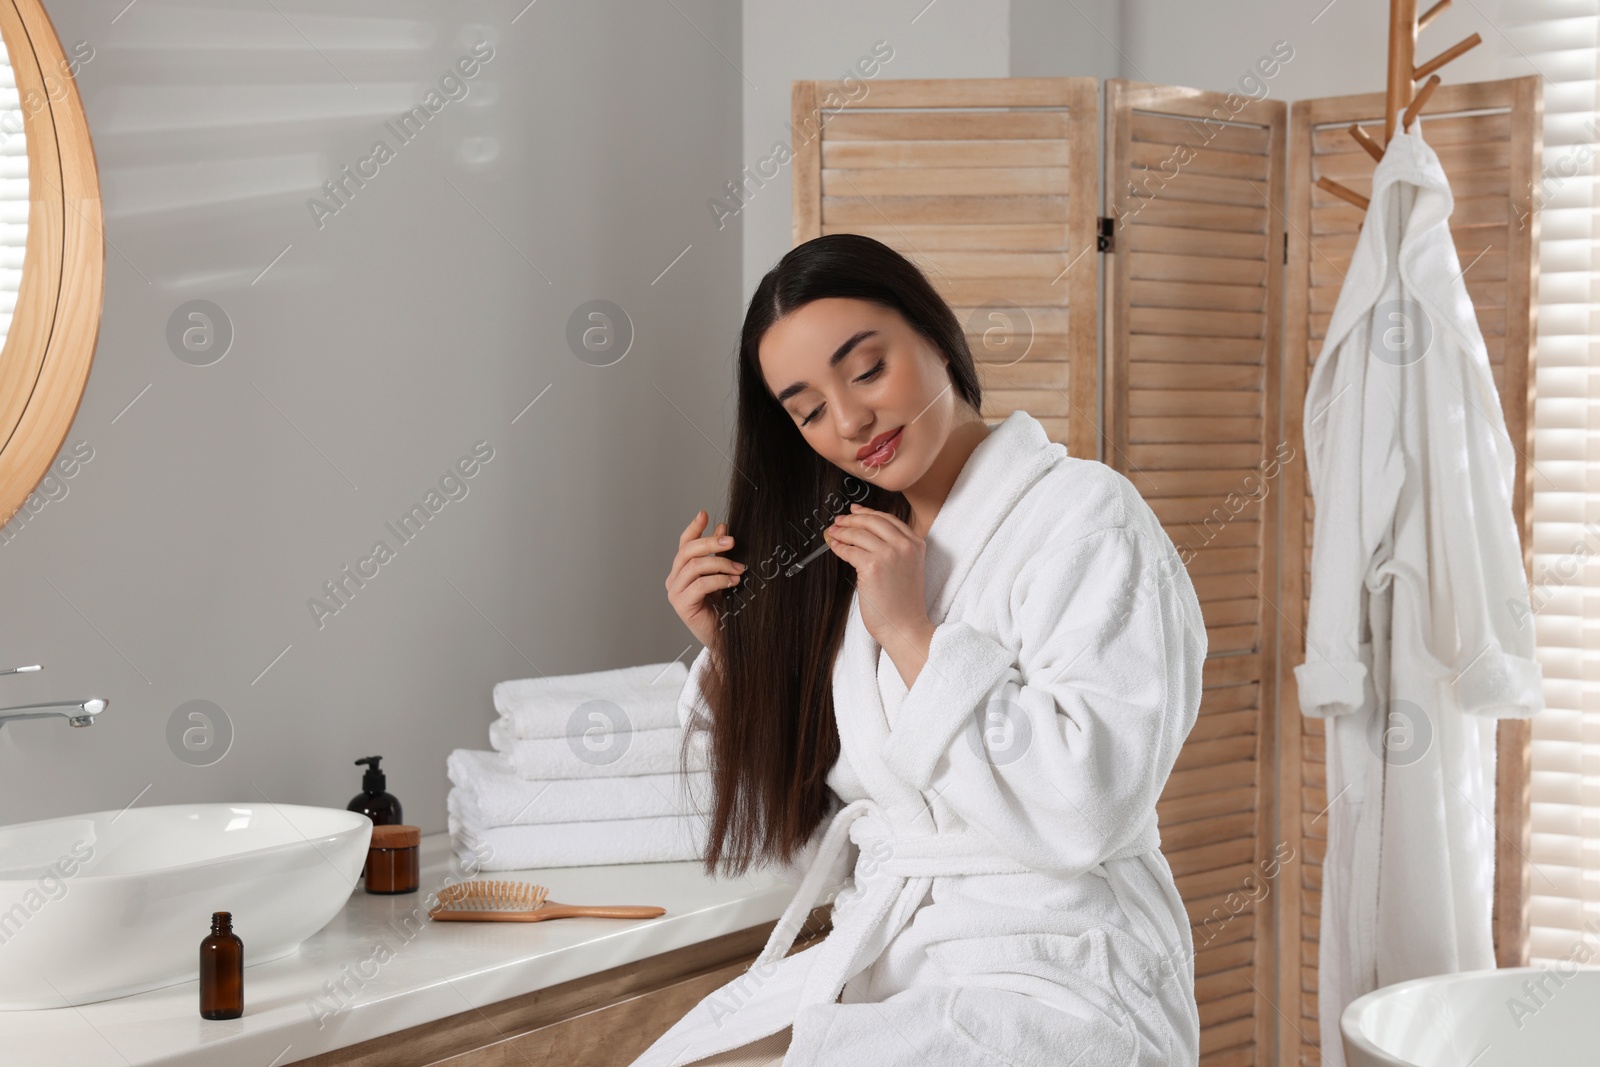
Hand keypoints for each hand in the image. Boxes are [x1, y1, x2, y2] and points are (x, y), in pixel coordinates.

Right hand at [666, 510, 744, 651]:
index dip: (694, 527)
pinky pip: (699, 584)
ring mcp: (675, 592)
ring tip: (739, 569)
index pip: (684, 543)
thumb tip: (723, 528)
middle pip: (687, 551)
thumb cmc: (723, 607)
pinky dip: (719, 580)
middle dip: (711, 543)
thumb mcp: (723, 575)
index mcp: (682, 570)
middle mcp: (674, 579)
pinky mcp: (681, 605)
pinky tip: (733, 582)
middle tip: (732, 541)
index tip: (705, 514)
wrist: (724, 637)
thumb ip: (720, 553)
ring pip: (694, 566)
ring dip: (720, 564)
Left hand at [825, 503, 933, 661]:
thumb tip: (865, 530)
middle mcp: (905, 545)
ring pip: (859, 533)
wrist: (905, 626)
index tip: (855, 510)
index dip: (868, 512)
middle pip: (872, 520)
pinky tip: (834, 546)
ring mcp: (889, 554)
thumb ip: (895, 548)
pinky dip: (838, 547)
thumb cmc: (903, 603)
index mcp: (916, 543)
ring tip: (833, 532)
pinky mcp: (872, 566)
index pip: (888, 519)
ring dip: (842, 531)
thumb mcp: (908, 567)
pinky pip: (849, 550)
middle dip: (852, 518)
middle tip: (839, 520)